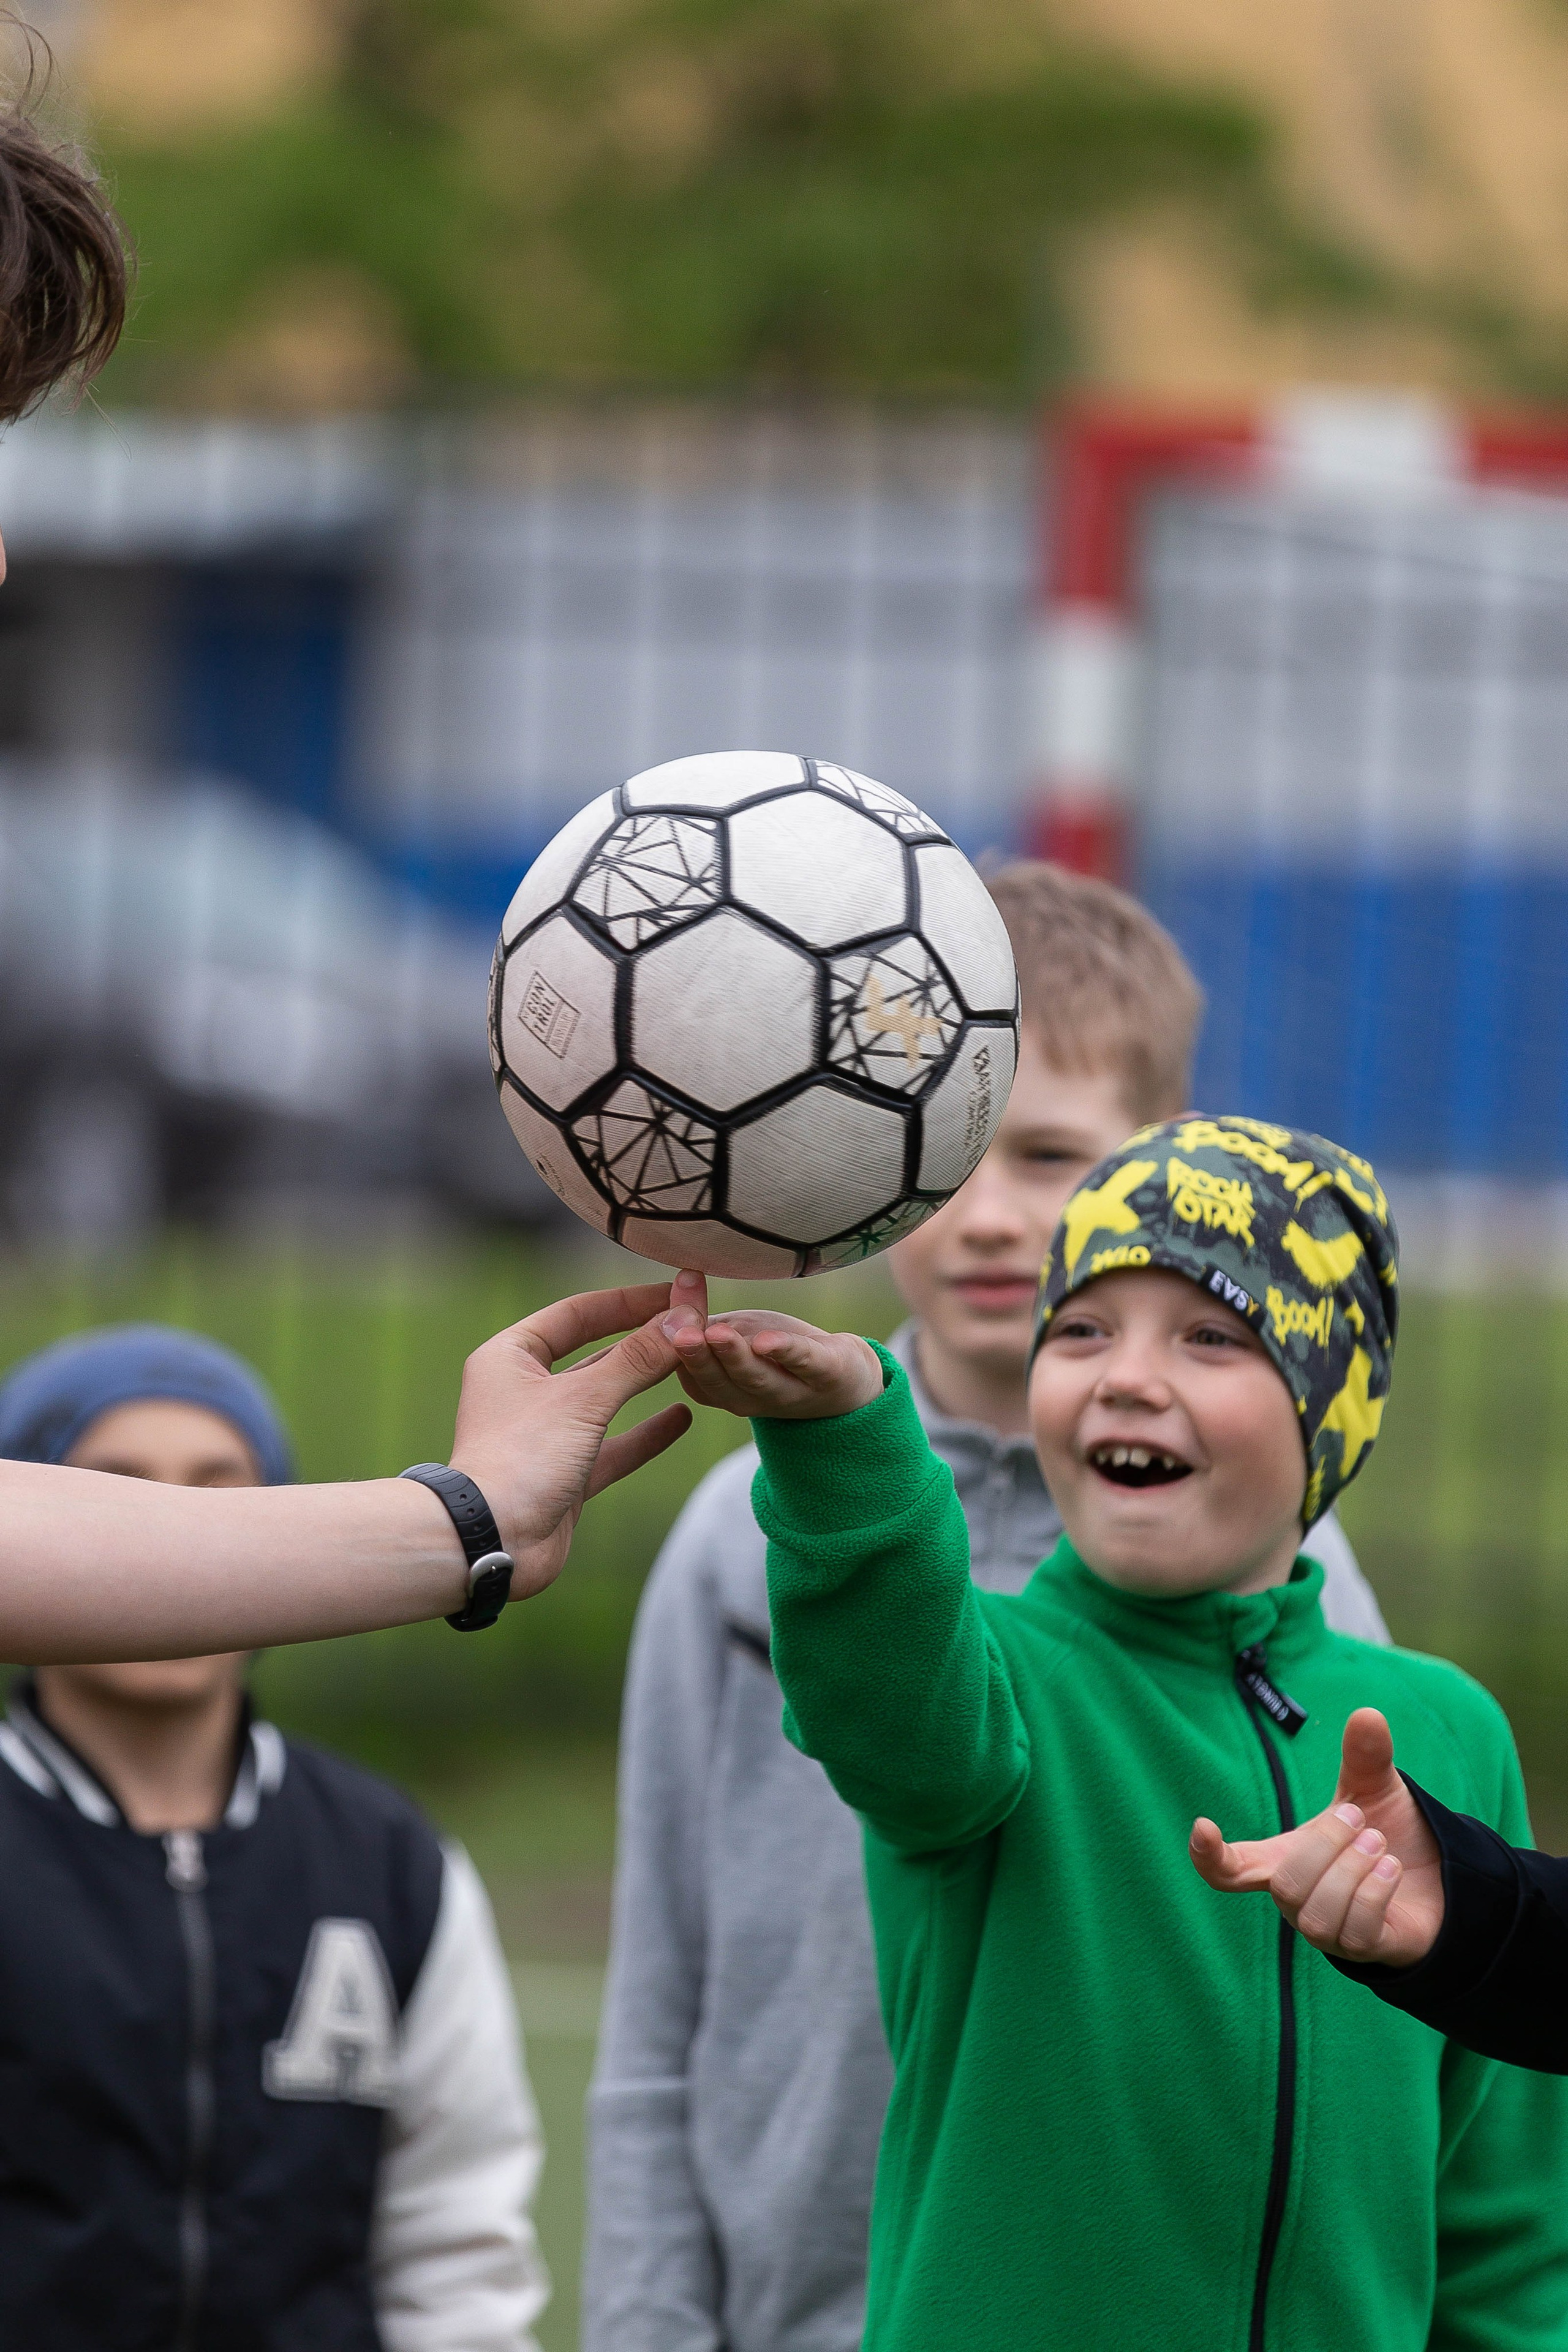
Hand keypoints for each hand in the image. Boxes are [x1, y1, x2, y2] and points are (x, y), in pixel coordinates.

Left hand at [450, 1283, 690, 1598]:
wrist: (490, 1542)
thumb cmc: (522, 1458)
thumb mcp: (584, 1399)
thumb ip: (637, 1359)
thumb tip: (683, 1318)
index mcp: (510, 1356)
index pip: (577, 1313)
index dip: (628, 1301)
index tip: (675, 1292)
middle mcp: (524, 1390)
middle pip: (594, 1352)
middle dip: (642, 1339)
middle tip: (691, 1322)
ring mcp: (545, 1434)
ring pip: (605, 1398)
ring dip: (646, 1381)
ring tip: (691, 1362)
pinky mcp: (564, 1474)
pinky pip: (612, 1446)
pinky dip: (645, 1433)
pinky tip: (682, 1417)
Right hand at [659, 1269, 883, 1420]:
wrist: (845, 1378)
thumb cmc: (776, 1353)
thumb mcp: (735, 1332)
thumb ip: (702, 1320)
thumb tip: (675, 1282)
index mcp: (721, 1390)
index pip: (691, 1376)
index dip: (672, 1354)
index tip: (657, 1325)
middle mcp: (749, 1398)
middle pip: (717, 1381)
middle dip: (697, 1358)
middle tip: (679, 1336)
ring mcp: (789, 1392)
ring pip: (756, 1378)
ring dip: (734, 1356)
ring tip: (716, 1335)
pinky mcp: (827, 1376)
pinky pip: (805, 1364)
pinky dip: (786, 1351)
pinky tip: (768, 1341)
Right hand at [1189, 1708, 1444, 1967]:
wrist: (1440, 1880)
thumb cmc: (1387, 1835)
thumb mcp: (1372, 1790)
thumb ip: (1364, 1756)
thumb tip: (1368, 1714)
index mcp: (1284, 1861)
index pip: (1231, 1871)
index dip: (1210, 1857)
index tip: (1203, 1828)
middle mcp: (1297, 1900)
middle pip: (1286, 1884)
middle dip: (1327, 1843)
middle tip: (1361, 1820)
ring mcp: (1327, 1931)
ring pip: (1315, 1913)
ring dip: (1352, 1869)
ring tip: (1379, 1845)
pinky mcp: (1361, 1950)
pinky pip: (1354, 1932)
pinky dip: (1374, 1893)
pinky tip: (1391, 1869)